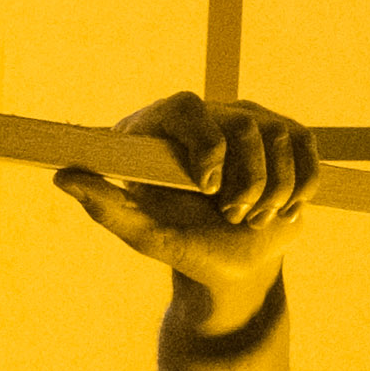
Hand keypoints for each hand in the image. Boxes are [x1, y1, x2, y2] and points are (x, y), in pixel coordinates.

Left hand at [53, 93, 314, 333]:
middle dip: (244, 185)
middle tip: (229, 216)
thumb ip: (105, 205)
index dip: (205, 144)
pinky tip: (280, 212)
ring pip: (279, 140)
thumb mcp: (143, 231)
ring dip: (270, 194)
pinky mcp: (291, 136)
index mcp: (166, 127)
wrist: (232, 263)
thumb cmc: (181, 244)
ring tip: (249, 217)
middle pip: (243, 126)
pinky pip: (308, 152)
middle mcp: (211, 114)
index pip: (186, 108)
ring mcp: (254, 121)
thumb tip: (61, 176)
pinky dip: (299, 190)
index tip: (208, 188)